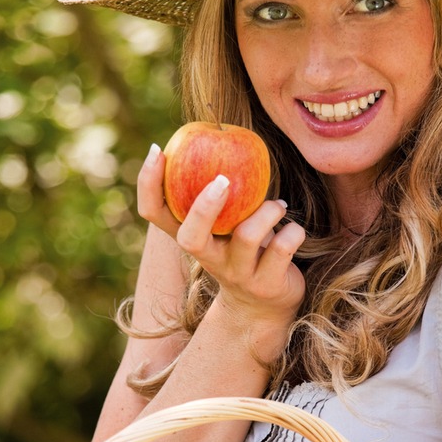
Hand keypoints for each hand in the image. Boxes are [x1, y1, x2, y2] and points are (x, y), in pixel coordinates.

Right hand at [138, 145, 306, 327]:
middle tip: (222, 180)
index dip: (148, 184)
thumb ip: (216, 193)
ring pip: (246, 238)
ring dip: (266, 212)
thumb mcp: (223, 225)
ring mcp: (237, 274)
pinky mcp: (267, 284)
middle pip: (191, 237)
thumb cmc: (243, 250)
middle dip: (204, 207)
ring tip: (278, 205)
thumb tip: (215, 132)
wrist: (263, 308)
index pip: (154, 214)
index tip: (156, 151)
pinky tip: (293, 229)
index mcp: (192, 239)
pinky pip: (282, 248)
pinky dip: (292, 232)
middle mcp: (208, 259)